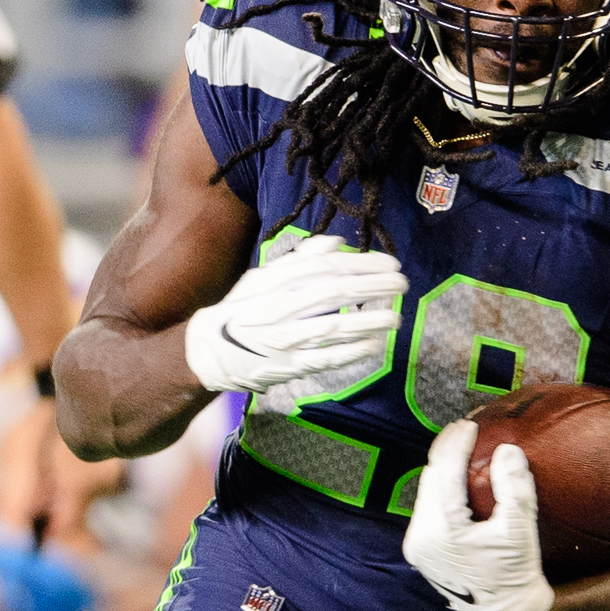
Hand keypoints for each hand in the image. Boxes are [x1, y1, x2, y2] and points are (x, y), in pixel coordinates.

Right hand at [181, 233, 404, 410]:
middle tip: (401, 284)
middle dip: (373, 287)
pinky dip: (351, 353)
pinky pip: (326, 359)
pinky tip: (374, 346)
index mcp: (275, 282)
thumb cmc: (241, 311)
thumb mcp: (262, 277)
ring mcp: (285, 340)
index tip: (389, 263)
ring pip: (334, 327)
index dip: (362, 264)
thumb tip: (335, 243)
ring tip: (395, 317)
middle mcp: (281, 308)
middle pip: (335, 293)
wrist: (208, 352)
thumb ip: (299, 260)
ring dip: (368, 322)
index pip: (326, 267)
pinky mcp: (289, 367)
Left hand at [402, 420, 553, 610]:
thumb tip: (507, 451)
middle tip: (464, 428)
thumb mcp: (520, 532)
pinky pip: (428, 508)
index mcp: (443, 530)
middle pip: (429, 478)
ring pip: (426, 492)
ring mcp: (418, 545)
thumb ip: (514, 490)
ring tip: (459, 446)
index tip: (470, 424)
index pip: (444, 473)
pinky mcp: (421, 551)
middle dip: (446, 450)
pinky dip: (441, 488)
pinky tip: (456, 478)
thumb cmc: (515, 575)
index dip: (456, 444)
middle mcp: (421, 537)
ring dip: (441, 468)